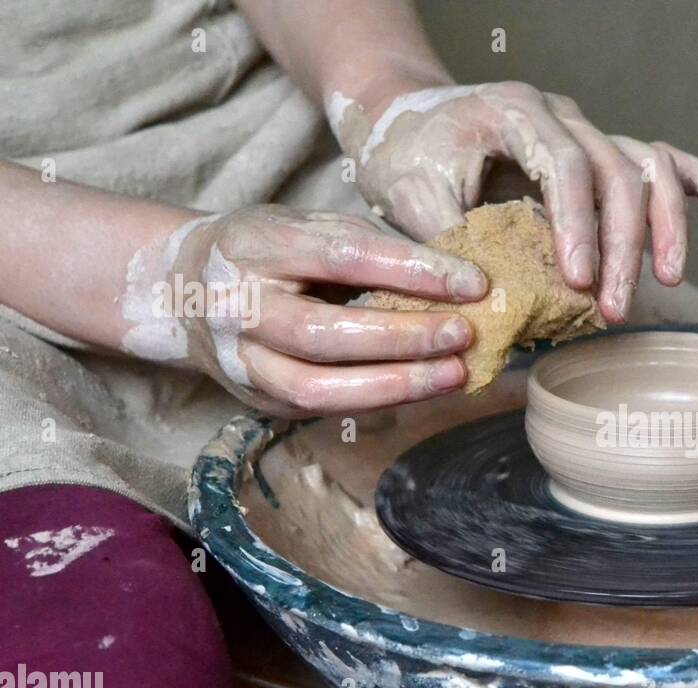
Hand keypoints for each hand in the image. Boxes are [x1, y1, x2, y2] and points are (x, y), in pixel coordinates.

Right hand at [159, 205, 486, 415]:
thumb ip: (372, 247)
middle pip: (323, 333)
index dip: (411, 271)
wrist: (181, 291)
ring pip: (319, 388)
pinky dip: (380, 400)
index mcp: (255, 245)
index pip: (342, 257)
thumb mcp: (307, 225)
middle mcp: (238, 307)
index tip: (472, 282)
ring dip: (396, 385)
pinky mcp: (257, 399)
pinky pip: (325, 408)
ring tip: (454, 373)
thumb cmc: (265, 249)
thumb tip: (455, 276)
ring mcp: (242, 361)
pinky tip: (424, 387)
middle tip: (464, 334)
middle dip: (402, 338)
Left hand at [331, 81, 697, 322]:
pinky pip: (660, 162)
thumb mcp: (408, 193)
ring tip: (670, 279)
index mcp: (519, 114)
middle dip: (624, 246)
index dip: (578, 225)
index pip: (566, 167)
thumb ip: (451, 241)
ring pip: (648, 168)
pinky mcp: (597, 154)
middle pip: (619, 172)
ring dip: (666, 226)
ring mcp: (588, 132)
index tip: (579, 279)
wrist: (406, 116)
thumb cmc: (404, 152)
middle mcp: (565, 117)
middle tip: (615, 308)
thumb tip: (489, 299)